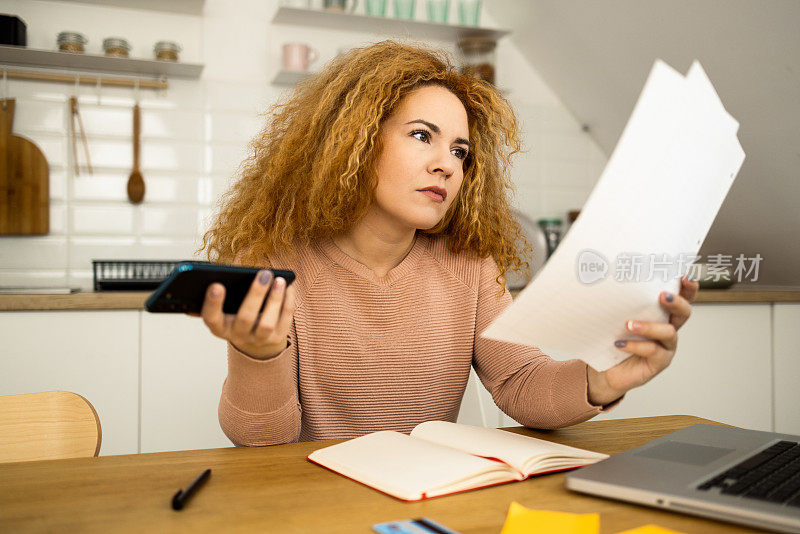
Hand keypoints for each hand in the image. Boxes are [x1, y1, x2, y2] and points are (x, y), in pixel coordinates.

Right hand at [196, 270, 295, 359]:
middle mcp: (237, 336)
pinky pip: (284, 320)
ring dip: (275, 299)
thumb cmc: (236, 312)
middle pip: (245, 319)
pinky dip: (288, 301)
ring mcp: (258, 340)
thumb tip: (233, 274)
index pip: (211, 318)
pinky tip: (289, 286)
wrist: (255, 339)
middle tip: (264, 274)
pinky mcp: (276, 339)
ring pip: (267, 323)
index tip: (216, 285)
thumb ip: (226, 293)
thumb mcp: (226, 307)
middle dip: (255, 295)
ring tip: (279, 280)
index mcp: (219, 326)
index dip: (212, 303)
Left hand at [587, 275, 698, 405]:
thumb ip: (620, 303)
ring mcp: (665, 347)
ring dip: (650, 326)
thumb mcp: (616, 317)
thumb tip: (606, 280)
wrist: (605, 371)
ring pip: (668, 333)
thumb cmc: (612, 339)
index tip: (684, 276)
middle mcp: (668, 329)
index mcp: (662, 314)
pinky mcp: (658, 363)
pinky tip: (619, 344)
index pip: (681, 298)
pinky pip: (653, 352)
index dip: (687, 288)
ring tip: (629, 324)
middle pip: (684, 313)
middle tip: (662, 296)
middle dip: (677, 303)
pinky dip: (636, 346)